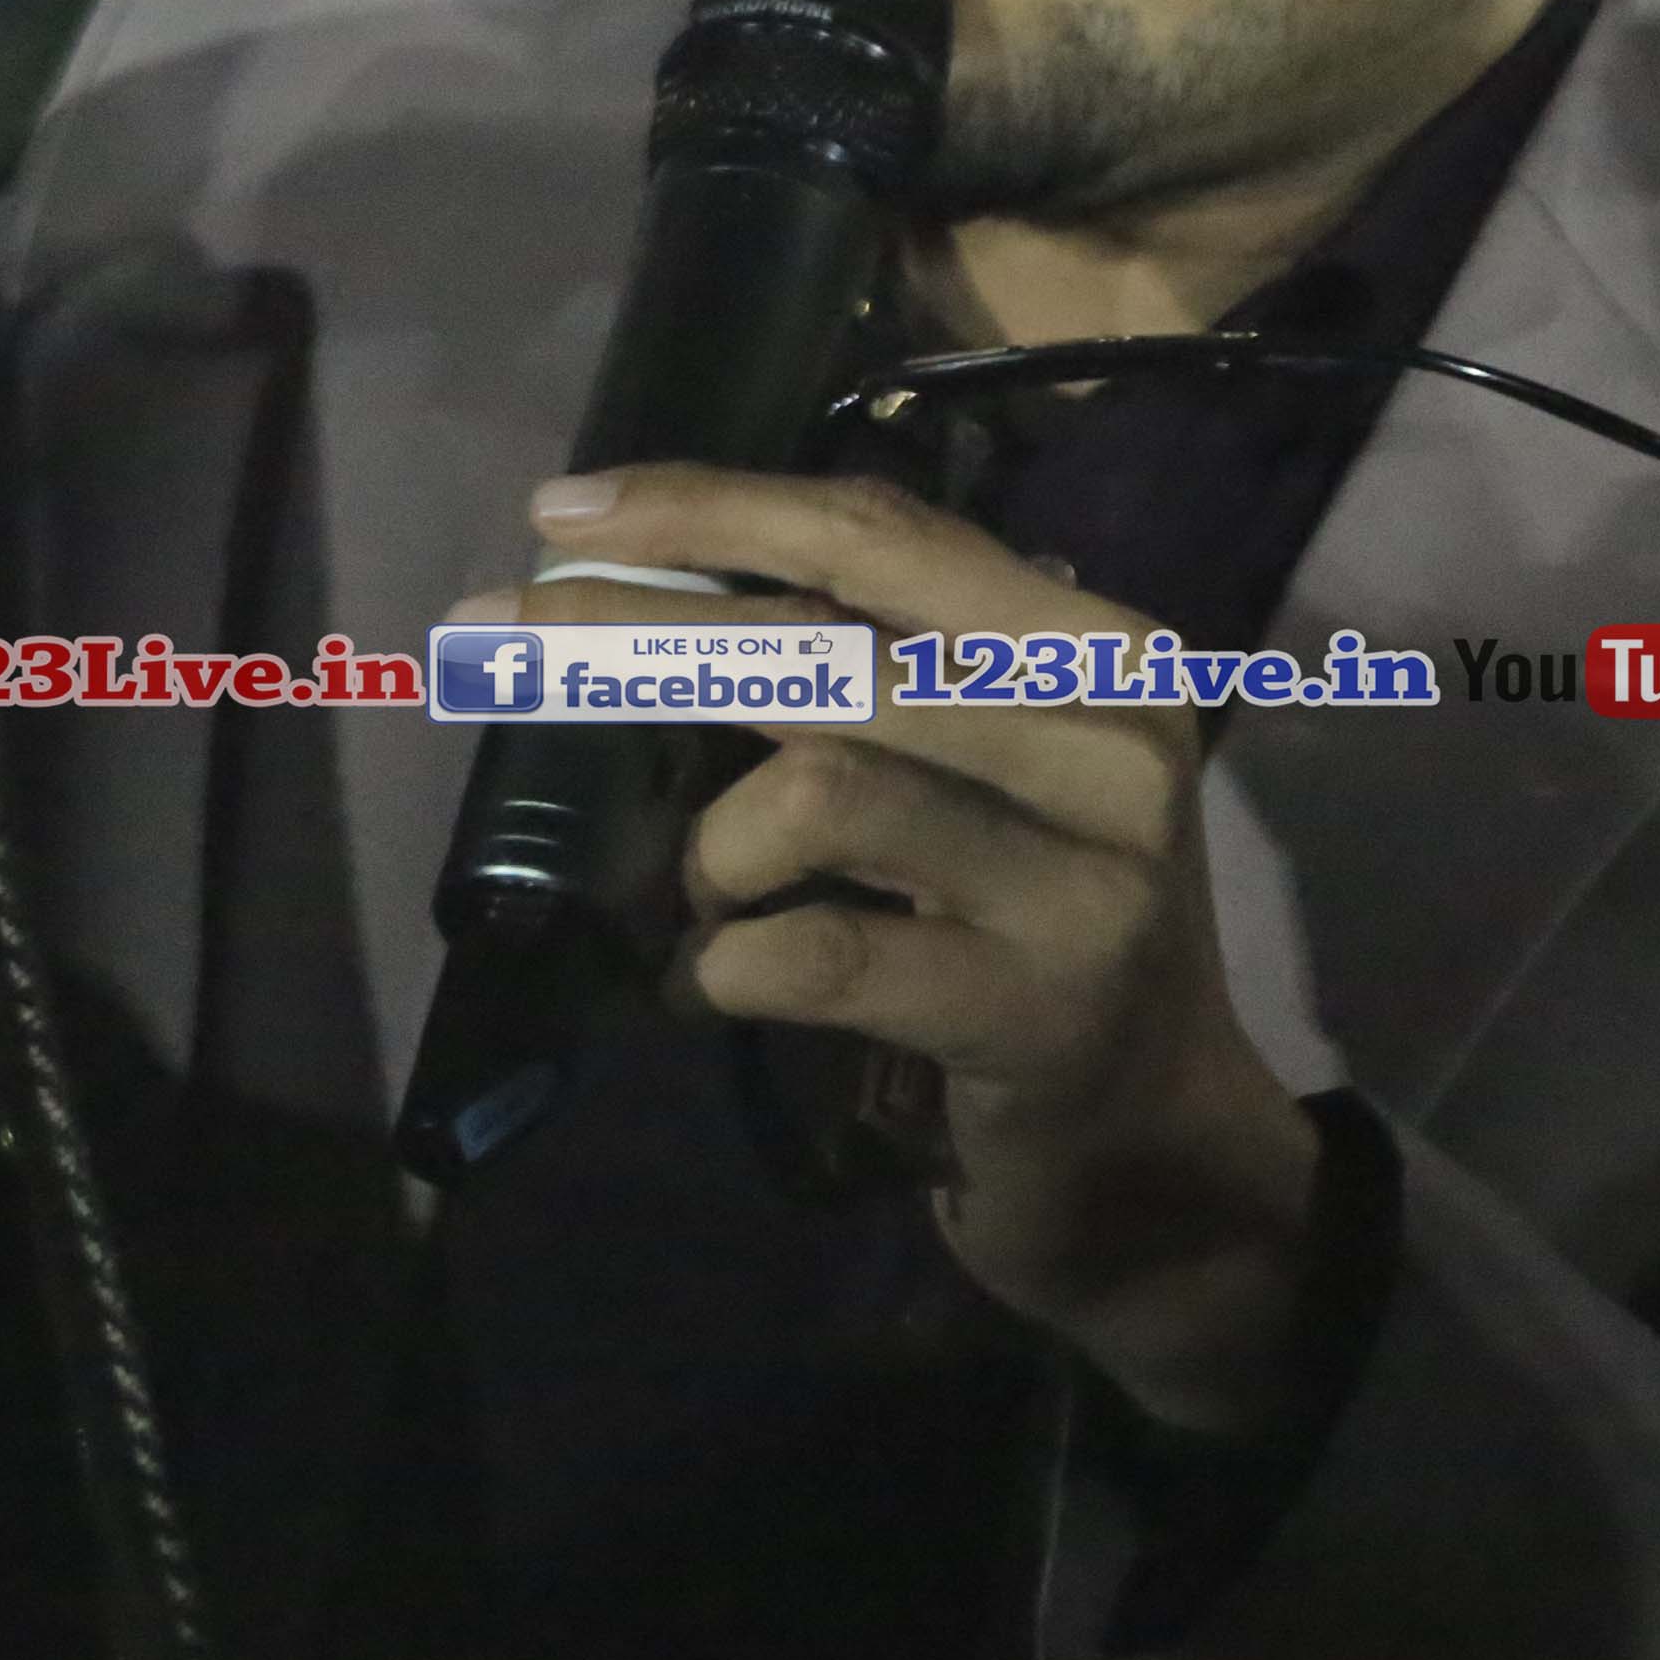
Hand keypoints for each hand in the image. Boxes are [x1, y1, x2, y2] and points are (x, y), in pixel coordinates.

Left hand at [451, 462, 1328, 1430]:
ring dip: (707, 852)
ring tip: (700, 906)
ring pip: (815, 791)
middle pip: (823, 650)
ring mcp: (1082, 881)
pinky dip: (720, 968)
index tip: (559, 513)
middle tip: (501, 648)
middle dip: (635, 640)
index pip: (879, 536)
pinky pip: (810, 953)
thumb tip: (629, 584)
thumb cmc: (1029, 926)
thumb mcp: (976, 770)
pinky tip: (707, 990)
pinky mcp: (1033, 1010)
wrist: (1158, 1149)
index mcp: (1092, 652)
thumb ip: (859, 669)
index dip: (709, 511)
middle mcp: (1105, 745)